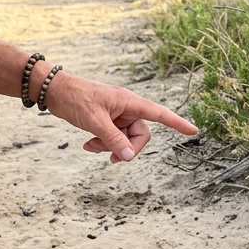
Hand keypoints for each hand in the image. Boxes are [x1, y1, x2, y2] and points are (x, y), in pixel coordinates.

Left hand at [43, 72, 197, 162]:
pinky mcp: (107, 121)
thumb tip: (129, 157)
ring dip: (110, 147)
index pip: (160, 114)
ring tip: (90, 146)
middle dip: (126, 148)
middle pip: (140, 135)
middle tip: (110, 158)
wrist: (54, 91)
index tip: (193, 131)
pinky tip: (87, 144)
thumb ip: (113, 139)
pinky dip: (103, 144)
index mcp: (130, 102)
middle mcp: (127, 108)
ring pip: (125, 140)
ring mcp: (117, 115)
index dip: (177, 123)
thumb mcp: (94, 120)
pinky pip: (113, 138)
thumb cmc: (75, 98)